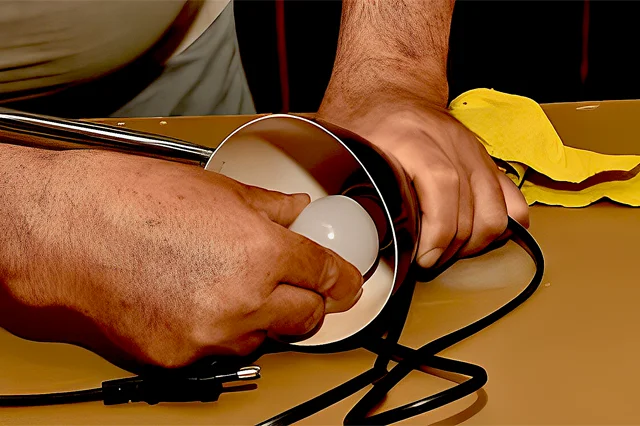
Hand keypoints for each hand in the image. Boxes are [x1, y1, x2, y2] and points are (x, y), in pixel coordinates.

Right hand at [0, 147, 362, 367]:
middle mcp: (242, 301)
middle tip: (297, 284)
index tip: (347, 283)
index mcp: (260, 253)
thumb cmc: (128, 200)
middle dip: (309, 301)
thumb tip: (295, 213)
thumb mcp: (214, 188)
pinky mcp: (178, 357)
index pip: (328, 276)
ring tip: (233, 284)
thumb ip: (268, 207)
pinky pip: (221, 351)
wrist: (64, 230)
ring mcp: (209, 336)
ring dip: (263, 317)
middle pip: (308, 318)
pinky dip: (222, 331)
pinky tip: (200, 300)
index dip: (345, 279)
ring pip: (265, 338)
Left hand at [317, 105, 528, 268]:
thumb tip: (338, 222)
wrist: (392, 84)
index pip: (442, 184)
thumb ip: (340, 178)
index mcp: (411, 136)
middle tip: (427, 260)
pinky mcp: (486, 159)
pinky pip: (513, 199)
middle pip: (471, 207)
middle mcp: (450, 142)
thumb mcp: (344, 141)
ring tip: (449, 250)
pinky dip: (504, 225)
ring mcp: (473, 150)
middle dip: (451, 248)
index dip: (438, 230)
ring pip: (497, 211)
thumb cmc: (364, 114)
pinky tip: (478, 237)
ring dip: (476, 243)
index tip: (423, 257)